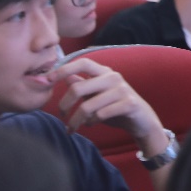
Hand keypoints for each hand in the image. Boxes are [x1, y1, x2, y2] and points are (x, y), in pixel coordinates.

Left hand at [52, 57, 166, 154]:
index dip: (63, 69)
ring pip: (87, 106)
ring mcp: (122, 90)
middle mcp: (113, 77)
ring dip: (75, 121)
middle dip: (64, 105)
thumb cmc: (115, 106)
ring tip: (72, 128)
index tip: (48, 79)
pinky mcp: (129, 104)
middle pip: (78, 88)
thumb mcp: (97, 95)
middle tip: (61, 116)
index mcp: (104, 72)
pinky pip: (100, 115)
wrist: (142, 120)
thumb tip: (64, 76)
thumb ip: (82, 85)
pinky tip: (90, 125)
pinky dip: (90, 123)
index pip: (82, 62)